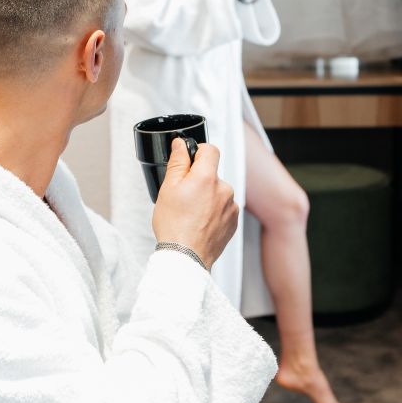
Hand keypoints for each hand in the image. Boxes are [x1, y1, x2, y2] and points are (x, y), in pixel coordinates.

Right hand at [152, 138, 238, 269]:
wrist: (186, 257)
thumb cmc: (174, 226)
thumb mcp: (168, 189)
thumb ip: (177, 162)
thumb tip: (181, 145)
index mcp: (207, 177)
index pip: (210, 149)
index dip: (198, 152)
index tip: (190, 161)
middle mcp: (224, 189)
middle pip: (212, 174)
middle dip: (199, 180)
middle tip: (183, 198)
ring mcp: (231, 206)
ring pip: (218, 192)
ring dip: (207, 197)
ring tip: (191, 214)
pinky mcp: (234, 221)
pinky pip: (224, 208)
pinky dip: (214, 212)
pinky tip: (200, 223)